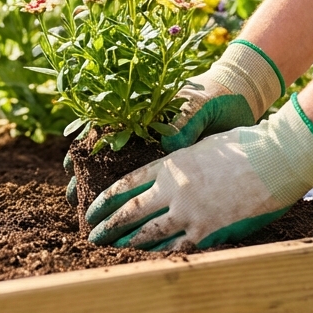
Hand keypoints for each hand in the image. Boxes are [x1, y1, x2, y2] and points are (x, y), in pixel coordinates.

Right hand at [65, 39, 284, 205]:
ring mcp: (160, 153)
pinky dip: (137, 201)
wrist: (241, 98)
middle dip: (88, 179)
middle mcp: (146, 137)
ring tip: (92, 215)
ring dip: (108, 194)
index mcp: (144, 118)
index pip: (105, 134)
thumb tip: (171, 144)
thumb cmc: (214, 96)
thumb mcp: (199, 103)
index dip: (84, 150)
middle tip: (74, 200)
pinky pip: (152, 187)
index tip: (70, 167)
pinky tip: (128, 217)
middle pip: (108, 159)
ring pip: (125, 177)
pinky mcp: (177, 168)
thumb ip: (185, 119)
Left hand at [84, 94, 312, 249]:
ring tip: (113, 252)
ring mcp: (190, 211)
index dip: (106, 199)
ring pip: (149, 233)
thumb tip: (165, 171)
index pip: (126, 184)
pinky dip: (160, 255)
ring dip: (128, 244)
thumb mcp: (202, 145)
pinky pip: (178, 247)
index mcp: (170, 164)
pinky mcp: (210, 230)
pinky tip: (147, 263)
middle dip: (109, 225)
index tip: (93, 208)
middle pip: (131, 211)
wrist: (277, 157)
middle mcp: (174, 189)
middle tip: (92, 236)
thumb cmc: (245, 145)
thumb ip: (180, 160)